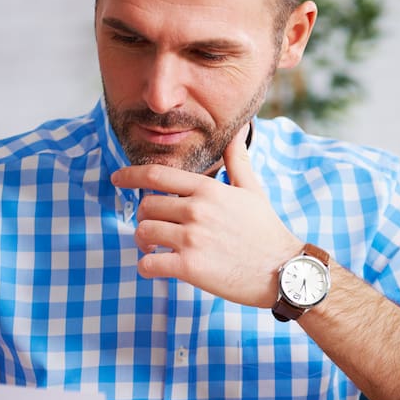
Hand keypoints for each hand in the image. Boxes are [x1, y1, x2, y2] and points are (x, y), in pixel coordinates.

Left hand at [110, 125, 301, 306]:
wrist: (283, 270)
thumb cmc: (266, 230)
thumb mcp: (252, 190)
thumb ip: (237, 159)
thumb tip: (239, 129)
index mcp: (208, 190)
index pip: (156, 175)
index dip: (129, 175)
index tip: (116, 179)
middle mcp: (196, 210)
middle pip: (146, 206)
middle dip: (144, 217)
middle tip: (152, 229)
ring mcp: (192, 239)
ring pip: (143, 233)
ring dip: (143, 242)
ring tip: (154, 248)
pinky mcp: (190, 268)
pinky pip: (149, 263)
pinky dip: (146, 266)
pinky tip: (157, 267)